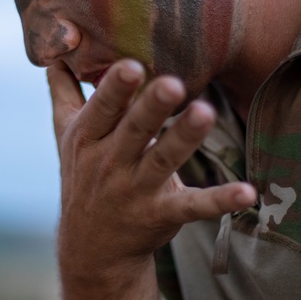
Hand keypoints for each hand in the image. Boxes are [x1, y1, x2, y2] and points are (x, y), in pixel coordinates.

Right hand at [49, 58, 254, 281]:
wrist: (91, 247)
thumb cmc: (84, 176)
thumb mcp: (65, 135)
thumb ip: (64, 92)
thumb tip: (53, 52)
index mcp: (88, 138)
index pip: (102, 110)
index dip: (115, 89)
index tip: (130, 65)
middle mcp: (110, 163)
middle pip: (134, 131)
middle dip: (151, 107)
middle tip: (172, 83)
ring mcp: (137, 190)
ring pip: (164, 161)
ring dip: (184, 138)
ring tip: (205, 113)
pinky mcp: (163, 214)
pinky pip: (194, 206)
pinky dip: (220, 200)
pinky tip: (247, 192)